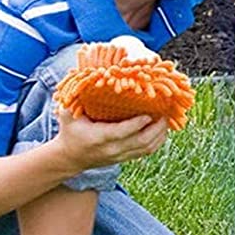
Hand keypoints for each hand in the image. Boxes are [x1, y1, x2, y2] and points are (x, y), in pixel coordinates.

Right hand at [52, 102, 167, 174]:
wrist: (68, 158)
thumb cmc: (70, 131)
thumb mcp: (69, 114)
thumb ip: (77, 97)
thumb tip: (88, 75)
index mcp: (97, 137)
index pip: (122, 132)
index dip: (137, 124)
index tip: (148, 114)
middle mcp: (111, 149)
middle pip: (140, 142)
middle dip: (156, 128)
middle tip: (164, 113)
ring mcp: (119, 156)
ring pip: (146, 148)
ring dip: (160, 134)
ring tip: (166, 119)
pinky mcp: (124, 159)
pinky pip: (146, 152)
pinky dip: (157, 141)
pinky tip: (161, 129)